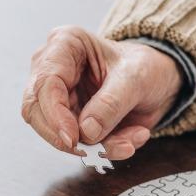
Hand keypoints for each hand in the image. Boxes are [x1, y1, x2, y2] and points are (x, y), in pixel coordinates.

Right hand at [22, 26, 182, 159]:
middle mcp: (53, 69)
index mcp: (65, 44)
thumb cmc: (145, 66)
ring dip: (94, 146)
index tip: (74, 138)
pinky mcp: (69, 119)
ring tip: (129, 142)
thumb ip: (111, 103)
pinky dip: (104, 149)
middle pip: (37, 111)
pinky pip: (78, 144)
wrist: (158, 80)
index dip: (55, 115)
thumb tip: (86, 131)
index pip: (45, 83)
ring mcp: (59, 97)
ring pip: (56, 133)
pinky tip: (131, 140)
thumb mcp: (136, 78)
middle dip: (67, 137)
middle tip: (95, 151)